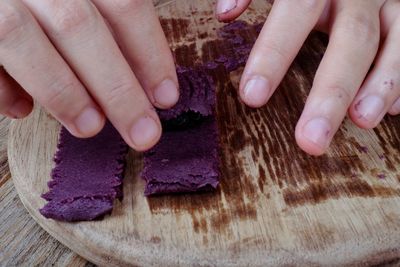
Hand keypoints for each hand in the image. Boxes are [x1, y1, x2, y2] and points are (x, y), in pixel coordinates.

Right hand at [0, 0, 178, 150]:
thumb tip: (137, 84)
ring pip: (20, 35)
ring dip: (62, 91)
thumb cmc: (46, 6)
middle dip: (117, 89)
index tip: (166, 97)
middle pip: (79, 26)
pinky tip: (21, 109)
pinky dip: (1, 88)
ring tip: (91, 127)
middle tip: (144, 134)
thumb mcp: (79, 5)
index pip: (124, 4)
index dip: (150, 53)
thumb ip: (102, 30)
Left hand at [216, 0, 399, 154]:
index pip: (294, 16)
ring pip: (394, 44)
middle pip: (352, 41)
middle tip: (310, 141)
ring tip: (362, 122)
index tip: (252, 97)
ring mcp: (390, 1)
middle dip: (331, 93)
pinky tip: (393, 109)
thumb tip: (224, 14)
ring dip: (381, 86)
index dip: (272, 55)